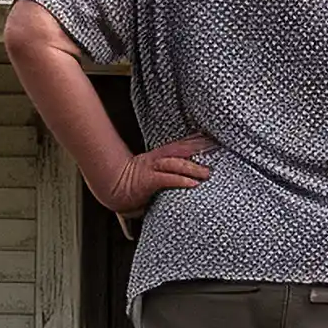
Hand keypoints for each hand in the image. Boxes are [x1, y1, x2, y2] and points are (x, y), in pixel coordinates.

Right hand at [88, 135, 213, 220]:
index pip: (179, 146)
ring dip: (193, 168)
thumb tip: (186, 176)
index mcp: (157, 157)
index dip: (195, 141)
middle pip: (180, 151)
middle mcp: (155, 160)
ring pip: (175, 164)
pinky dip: (181, 180)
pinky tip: (193, 183)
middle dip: (198, 148)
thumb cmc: (133, 185)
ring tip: (208, 173)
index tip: (211, 138)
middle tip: (216, 148)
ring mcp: (151, 169)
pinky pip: (167, 179)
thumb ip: (167, 173)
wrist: (111, 189)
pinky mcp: (148, 181)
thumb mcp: (152, 175)